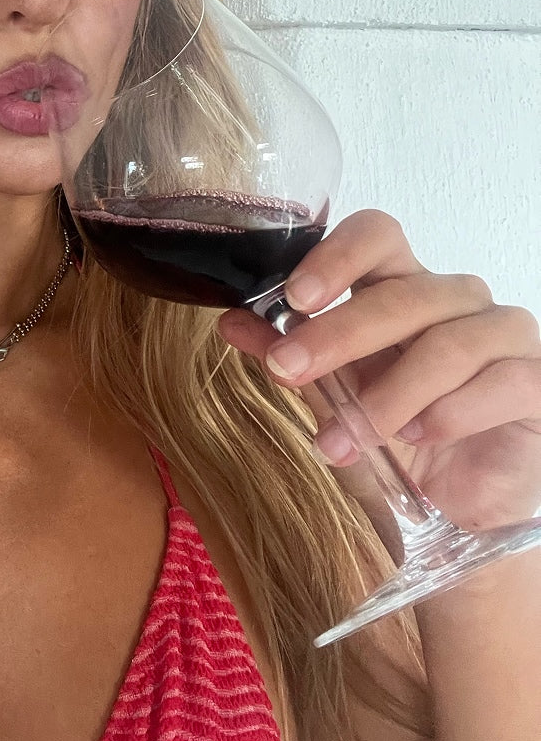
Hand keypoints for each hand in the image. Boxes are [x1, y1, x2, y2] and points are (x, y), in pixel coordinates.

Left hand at [215, 209, 540, 532]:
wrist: (461, 505)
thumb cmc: (399, 435)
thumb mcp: (332, 396)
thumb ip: (288, 354)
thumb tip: (231, 321)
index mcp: (403, 287)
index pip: (377, 235)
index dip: (336, 256)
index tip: (294, 297)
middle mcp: (456, 300)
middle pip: (402, 293)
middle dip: (338, 334)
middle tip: (290, 371)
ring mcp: (504, 336)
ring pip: (448, 342)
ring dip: (389, 394)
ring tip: (348, 437)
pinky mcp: (538, 381)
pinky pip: (502, 381)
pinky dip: (452, 411)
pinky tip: (421, 436)